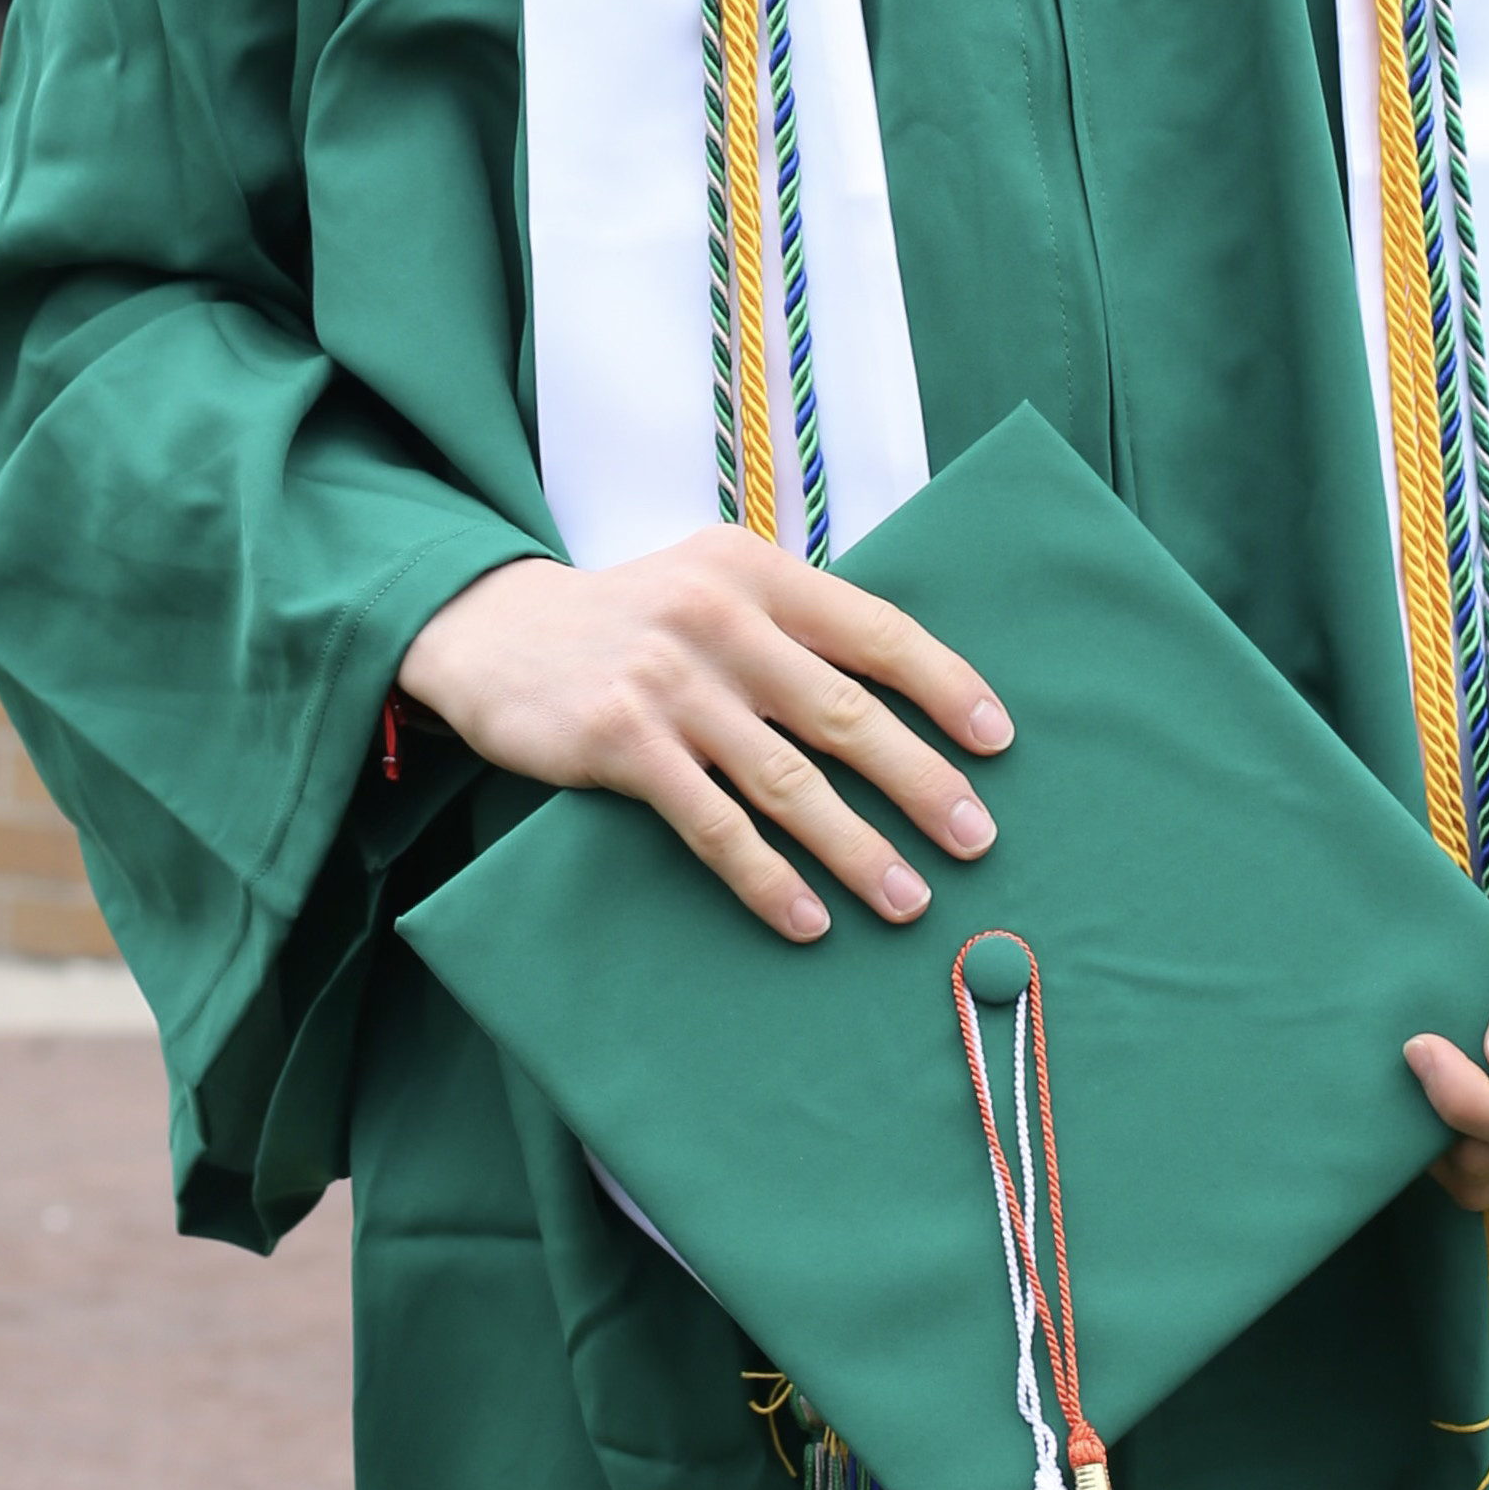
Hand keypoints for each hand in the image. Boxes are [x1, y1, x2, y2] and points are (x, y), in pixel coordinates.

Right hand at [397, 530, 1008, 942]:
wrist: (492, 629)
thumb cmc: (629, 620)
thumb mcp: (710, 586)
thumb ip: (790, 626)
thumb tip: (900, 700)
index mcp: (754, 571)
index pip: (874, 629)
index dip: (943, 685)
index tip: (996, 740)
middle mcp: (719, 618)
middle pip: (845, 713)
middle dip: (921, 782)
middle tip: (976, 838)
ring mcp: (670, 681)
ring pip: (788, 780)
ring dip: (858, 848)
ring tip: (909, 899)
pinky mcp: (622, 741)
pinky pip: (714, 825)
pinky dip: (767, 878)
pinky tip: (807, 918)